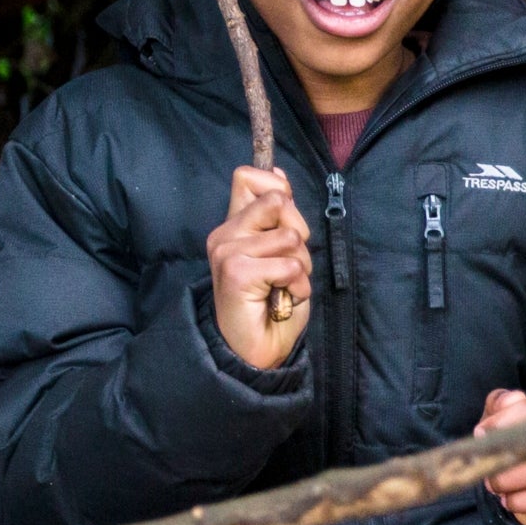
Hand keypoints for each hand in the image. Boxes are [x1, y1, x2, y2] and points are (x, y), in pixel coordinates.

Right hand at [208, 166, 313, 370]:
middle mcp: (224, 235)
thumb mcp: (278, 252)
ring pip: (290, 237)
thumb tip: (277, 173)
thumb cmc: (269, 304)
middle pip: (278, 201)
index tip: (283, 220)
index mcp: (232, 227)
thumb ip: (276, 216)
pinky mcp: (237, 272)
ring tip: (283, 286)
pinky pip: (290, 266)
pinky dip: (298, 287)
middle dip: (299, 233)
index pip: (248, 177)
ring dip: (300, 267)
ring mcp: (228, 252)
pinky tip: (282, 300)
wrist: (252, 351)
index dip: (278, 190)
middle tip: (287, 265)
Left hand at [476, 389, 525, 524]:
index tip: (480, 434)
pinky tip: (509, 501)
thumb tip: (494, 419)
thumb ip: (497, 408)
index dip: (505, 420)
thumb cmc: (518, 448)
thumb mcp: (503, 422)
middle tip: (485, 469)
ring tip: (494, 486)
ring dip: (509, 481)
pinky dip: (522, 501)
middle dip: (503, 458)